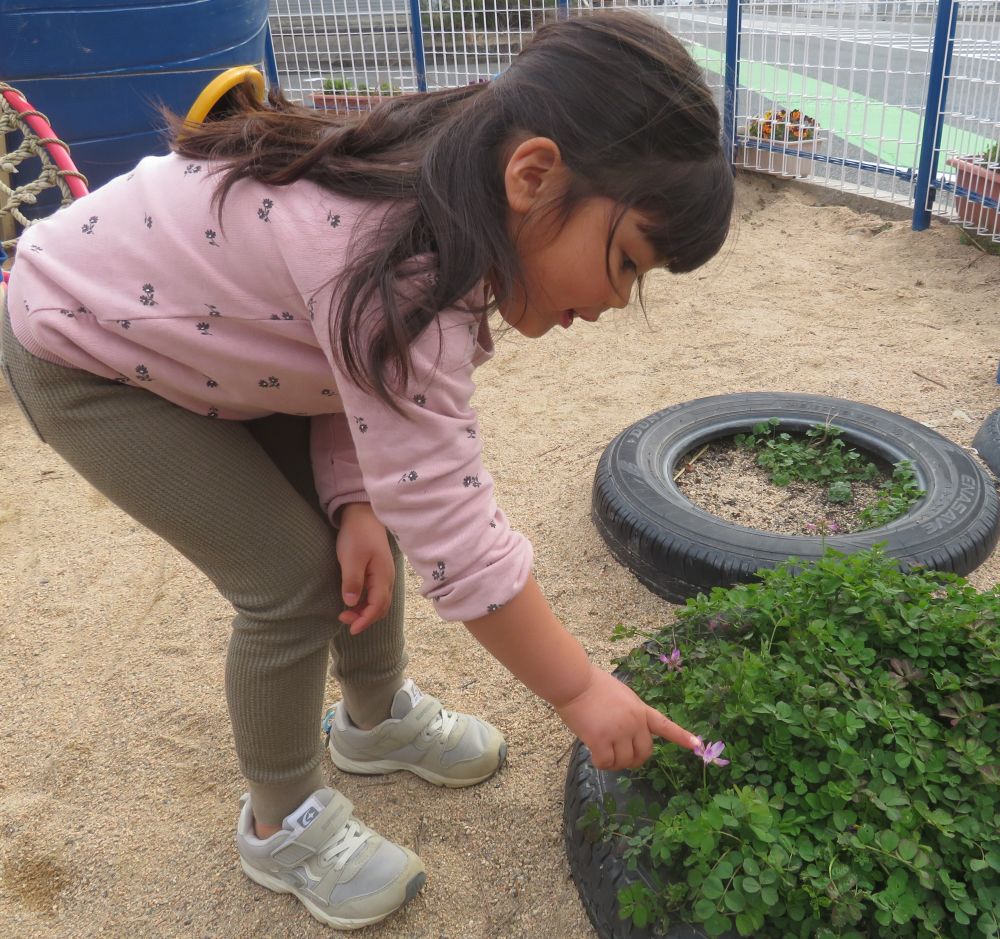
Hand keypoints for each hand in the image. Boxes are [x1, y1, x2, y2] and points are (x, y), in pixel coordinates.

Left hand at [335, 503, 394, 634]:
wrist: (363, 516)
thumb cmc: (357, 535)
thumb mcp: (351, 558)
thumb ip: (352, 581)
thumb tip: (350, 603)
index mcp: (382, 577)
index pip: (377, 607)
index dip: (365, 620)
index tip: (351, 629)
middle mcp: (387, 579)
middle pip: (381, 608)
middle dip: (365, 618)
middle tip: (344, 619)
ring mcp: (384, 575)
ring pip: (380, 602)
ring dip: (365, 611)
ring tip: (347, 612)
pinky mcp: (379, 572)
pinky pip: (377, 594)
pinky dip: (367, 603)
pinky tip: (354, 601)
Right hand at [555, 665, 698, 770]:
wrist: (574, 681)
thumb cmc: (591, 684)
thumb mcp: (620, 695)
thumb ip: (627, 713)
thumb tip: (623, 735)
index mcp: (640, 709)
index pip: (665, 725)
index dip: (681, 737)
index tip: (698, 745)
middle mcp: (634, 722)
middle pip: (644, 753)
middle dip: (633, 760)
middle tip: (618, 757)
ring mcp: (619, 731)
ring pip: (624, 761)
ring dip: (614, 762)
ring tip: (601, 751)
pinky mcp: (601, 740)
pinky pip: (606, 763)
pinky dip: (600, 763)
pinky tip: (592, 753)